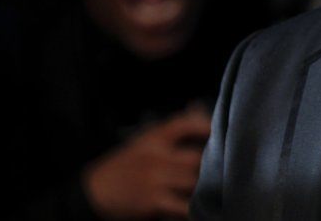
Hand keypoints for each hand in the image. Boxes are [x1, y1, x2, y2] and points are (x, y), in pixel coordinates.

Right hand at [83, 106, 210, 219]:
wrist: (94, 191)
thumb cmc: (123, 165)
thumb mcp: (143, 142)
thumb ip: (172, 131)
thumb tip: (200, 111)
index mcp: (153, 138)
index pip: (183, 124)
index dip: (205, 126)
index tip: (221, 131)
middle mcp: (156, 156)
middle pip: (195, 158)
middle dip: (213, 164)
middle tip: (227, 168)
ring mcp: (155, 179)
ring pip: (193, 182)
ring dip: (207, 187)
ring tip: (220, 189)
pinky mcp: (153, 201)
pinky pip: (183, 206)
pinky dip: (194, 209)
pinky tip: (204, 209)